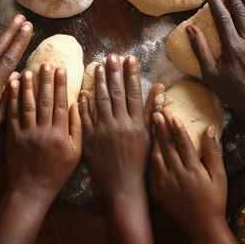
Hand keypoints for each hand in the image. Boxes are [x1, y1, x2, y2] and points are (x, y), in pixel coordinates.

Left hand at [5, 64, 81, 202]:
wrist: (31, 190)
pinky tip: (13, 85)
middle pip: (45, 100)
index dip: (61, 85)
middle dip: (46, 80)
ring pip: (27, 104)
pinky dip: (13, 98)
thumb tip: (79, 103)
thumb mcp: (75, 153)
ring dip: (29, 85)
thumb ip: (78, 127)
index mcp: (60, 134)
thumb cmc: (57, 172)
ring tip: (30, 69)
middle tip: (46, 63)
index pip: (62, 104)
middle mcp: (44, 131)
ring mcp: (26, 133)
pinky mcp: (12, 136)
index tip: (61, 69)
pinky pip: (12, 114)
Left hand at [79, 55, 163, 201]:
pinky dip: (84, 102)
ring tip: (98, 66)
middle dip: (113, 72)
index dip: (131, 74)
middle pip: (116, 93)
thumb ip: (152, 110)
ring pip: (100, 101)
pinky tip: (84, 90)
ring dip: (99, 82)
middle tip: (111, 56)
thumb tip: (161, 87)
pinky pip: (85, 117)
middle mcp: (119, 125)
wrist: (122, 188)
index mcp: (136, 124)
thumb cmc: (140, 163)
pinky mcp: (89, 139)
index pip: (133, 92)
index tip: (129, 58)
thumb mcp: (150, 136)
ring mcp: (103, 131)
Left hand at [150, 111, 231, 242]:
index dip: (177, 129)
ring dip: (153, 140)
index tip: (172, 115)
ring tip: (150, 124)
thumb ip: (214, 153)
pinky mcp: (158, 191)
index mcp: (194, 171)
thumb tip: (210, 130)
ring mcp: (165, 184)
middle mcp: (177, 176)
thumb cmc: (215, 200)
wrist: (202, 227)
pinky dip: (150, 157)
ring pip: (156, 157)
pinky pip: (152, 170)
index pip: (184, 145)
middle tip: (156, 113)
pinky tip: (147, 146)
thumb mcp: (219, 177)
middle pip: (167, 148)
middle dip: (161, 129)